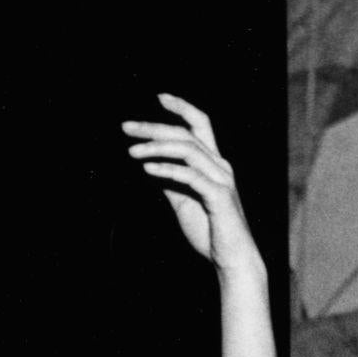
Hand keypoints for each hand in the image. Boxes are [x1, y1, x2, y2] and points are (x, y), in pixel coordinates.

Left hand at [123, 95, 259, 275]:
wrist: (231, 259)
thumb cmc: (209, 231)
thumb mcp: (183, 202)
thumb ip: (170, 183)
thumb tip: (150, 166)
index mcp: (214, 163)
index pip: (199, 125)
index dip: (182, 108)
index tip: (159, 97)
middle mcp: (220, 166)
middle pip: (187, 134)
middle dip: (155, 127)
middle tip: (126, 127)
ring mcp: (221, 180)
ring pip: (188, 150)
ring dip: (156, 148)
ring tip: (131, 152)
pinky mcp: (218, 198)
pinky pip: (190, 178)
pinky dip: (168, 171)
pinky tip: (147, 171)